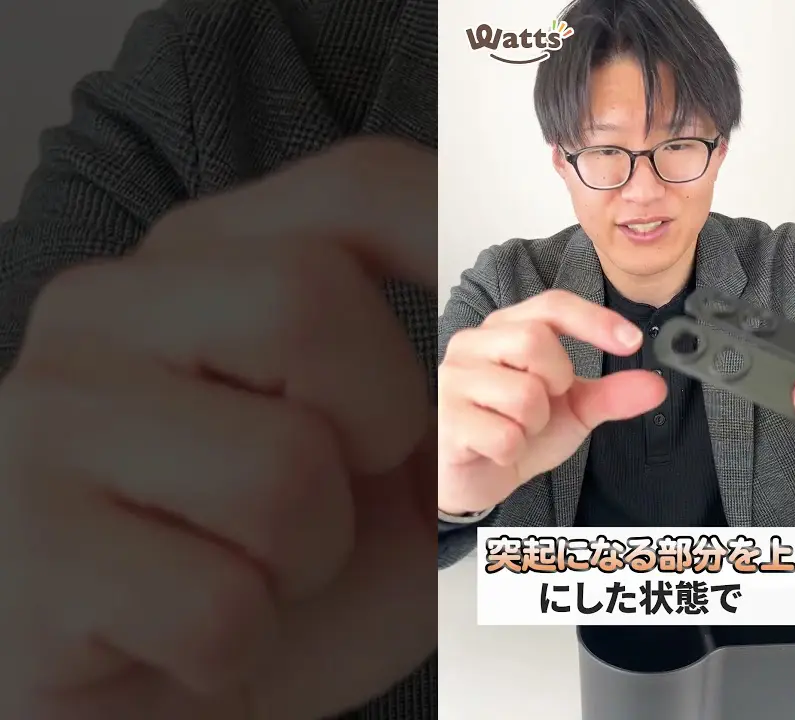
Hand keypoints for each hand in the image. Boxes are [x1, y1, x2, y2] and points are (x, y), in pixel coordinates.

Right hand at [0, 138, 439, 719]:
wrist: (156, 687)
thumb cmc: (266, 563)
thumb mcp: (383, 474)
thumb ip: (462, 409)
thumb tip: (601, 380)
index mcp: (205, 267)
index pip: (355, 189)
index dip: (446, 221)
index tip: (490, 284)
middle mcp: (107, 310)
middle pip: (308, 302)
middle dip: (377, 426)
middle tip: (327, 491)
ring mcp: (46, 418)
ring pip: (277, 470)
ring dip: (309, 559)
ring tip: (251, 572)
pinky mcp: (24, 542)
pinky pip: (217, 604)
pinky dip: (240, 645)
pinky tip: (186, 636)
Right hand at [438, 290, 666, 513]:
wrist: (476, 477)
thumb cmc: (518, 429)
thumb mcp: (573, 410)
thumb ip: (611, 395)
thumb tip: (656, 385)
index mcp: (506, 328)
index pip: (553, 306)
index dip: (594, 320)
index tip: (632, 343)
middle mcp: (474, 344)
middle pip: (535, 341)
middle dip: (557, 380)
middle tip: (546, 401)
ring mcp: (454, 380)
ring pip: (523, 394)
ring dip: (535, 424)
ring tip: (518, 428)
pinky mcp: (445, 420)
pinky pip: (504, 436)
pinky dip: (514, 451)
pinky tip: (498, 449)